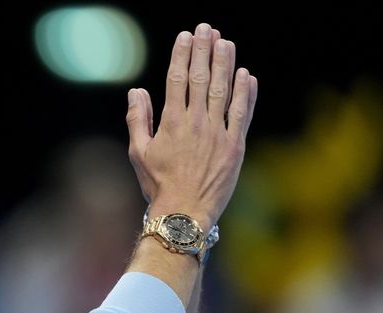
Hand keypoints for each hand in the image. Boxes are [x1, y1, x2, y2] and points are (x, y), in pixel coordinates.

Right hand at [126, 22, 257, 230]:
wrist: (184, 213)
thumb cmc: (158, 186)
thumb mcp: (138, 153)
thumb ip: (137, 120)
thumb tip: (136, 92)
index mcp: (172, 122)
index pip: (177, 79)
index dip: (182, 55)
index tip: (186, 36)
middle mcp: (196, 122)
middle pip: (202, 78)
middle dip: (204, 50)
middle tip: (207, 29)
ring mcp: (219, 133)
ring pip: (224, 90)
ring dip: (226, 64)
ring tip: (226, 43)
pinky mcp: (236, 146)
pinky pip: (242, 113)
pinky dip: (245, 93)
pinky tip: (246, 76)